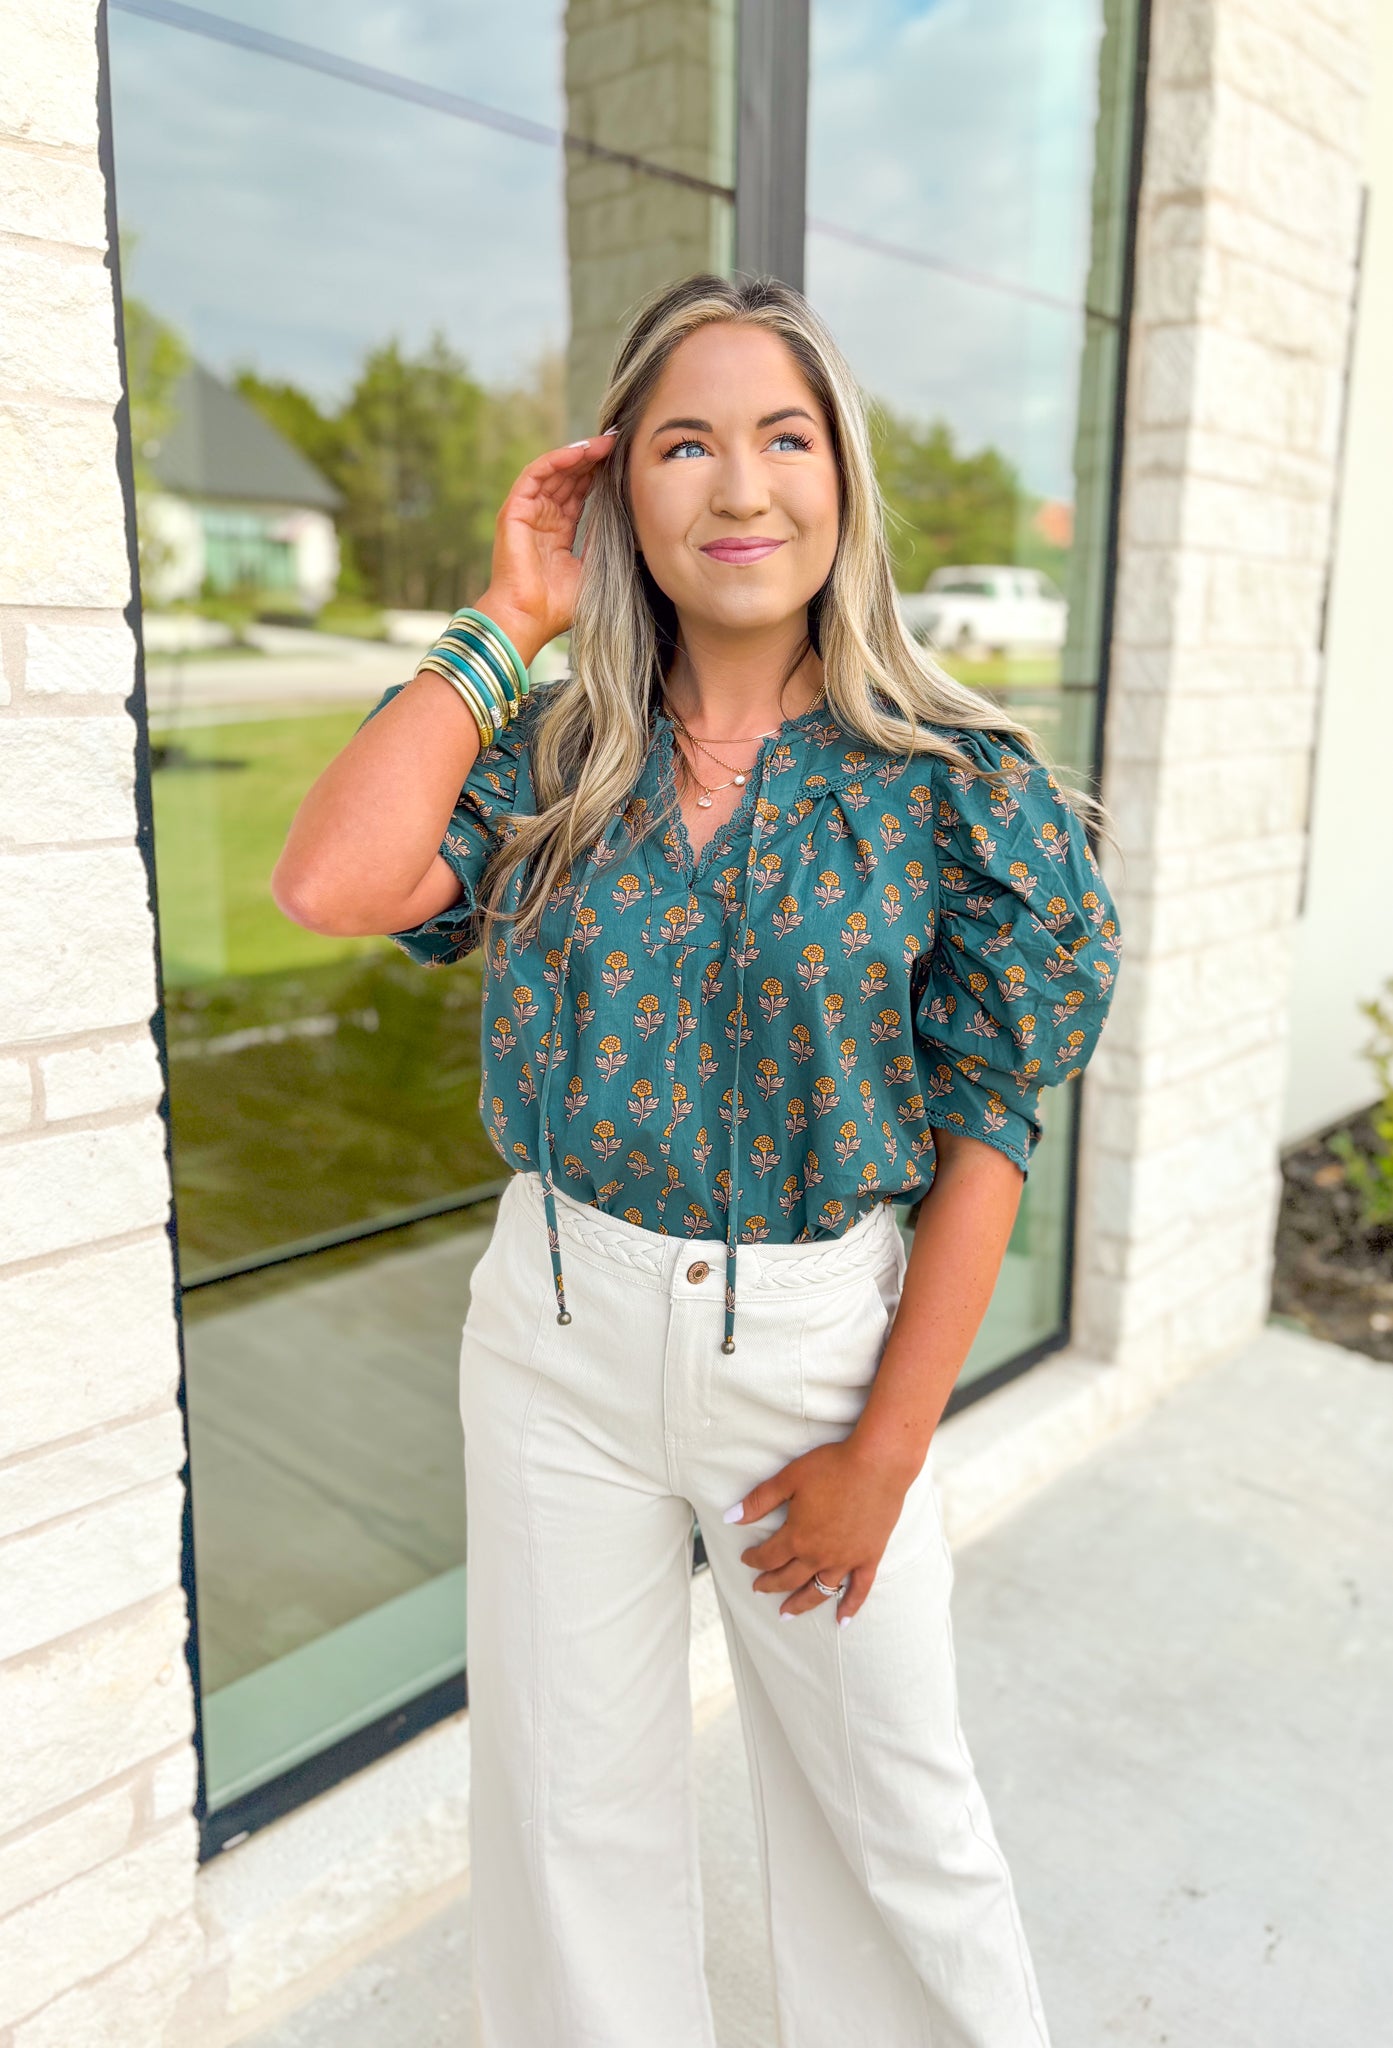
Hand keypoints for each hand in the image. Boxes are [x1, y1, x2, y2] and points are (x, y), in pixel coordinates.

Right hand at [475, 432, 616, 662]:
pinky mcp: (514, 510)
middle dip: (593, 459)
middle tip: (618, 442)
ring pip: (554, 471)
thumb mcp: (592, 568)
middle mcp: (541, 518)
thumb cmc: (559, 606)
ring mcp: (527, 513)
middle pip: (568, 477)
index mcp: (558, 532)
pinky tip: (580, 452)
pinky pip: (536, 475)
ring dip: (578, 454)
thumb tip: (629, 521)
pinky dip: (557, 460)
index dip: (599, 475)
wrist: (530, 619)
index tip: (623, 460)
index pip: (579, 493)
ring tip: (604, 443)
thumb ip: (603, 542)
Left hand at [724, 1437, 912, 1623]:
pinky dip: (850, 1607)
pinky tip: (841, 1621)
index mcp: (797, 1536)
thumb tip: (730, 1518)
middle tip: (758, 1588)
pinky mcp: (869, 1558)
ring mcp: (846, 1560)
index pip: (768, 1556)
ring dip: (800, 1605)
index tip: (746, 1559)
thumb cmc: (832, 1466)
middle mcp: (819, 1555)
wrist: (878, 1464)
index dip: (753, 1559)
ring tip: (786, 1614)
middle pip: (788, 1578)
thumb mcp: (789, 1478)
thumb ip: (759, 1501)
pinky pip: (859, 1590)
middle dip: (770, 1584)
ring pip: (818, 1591)